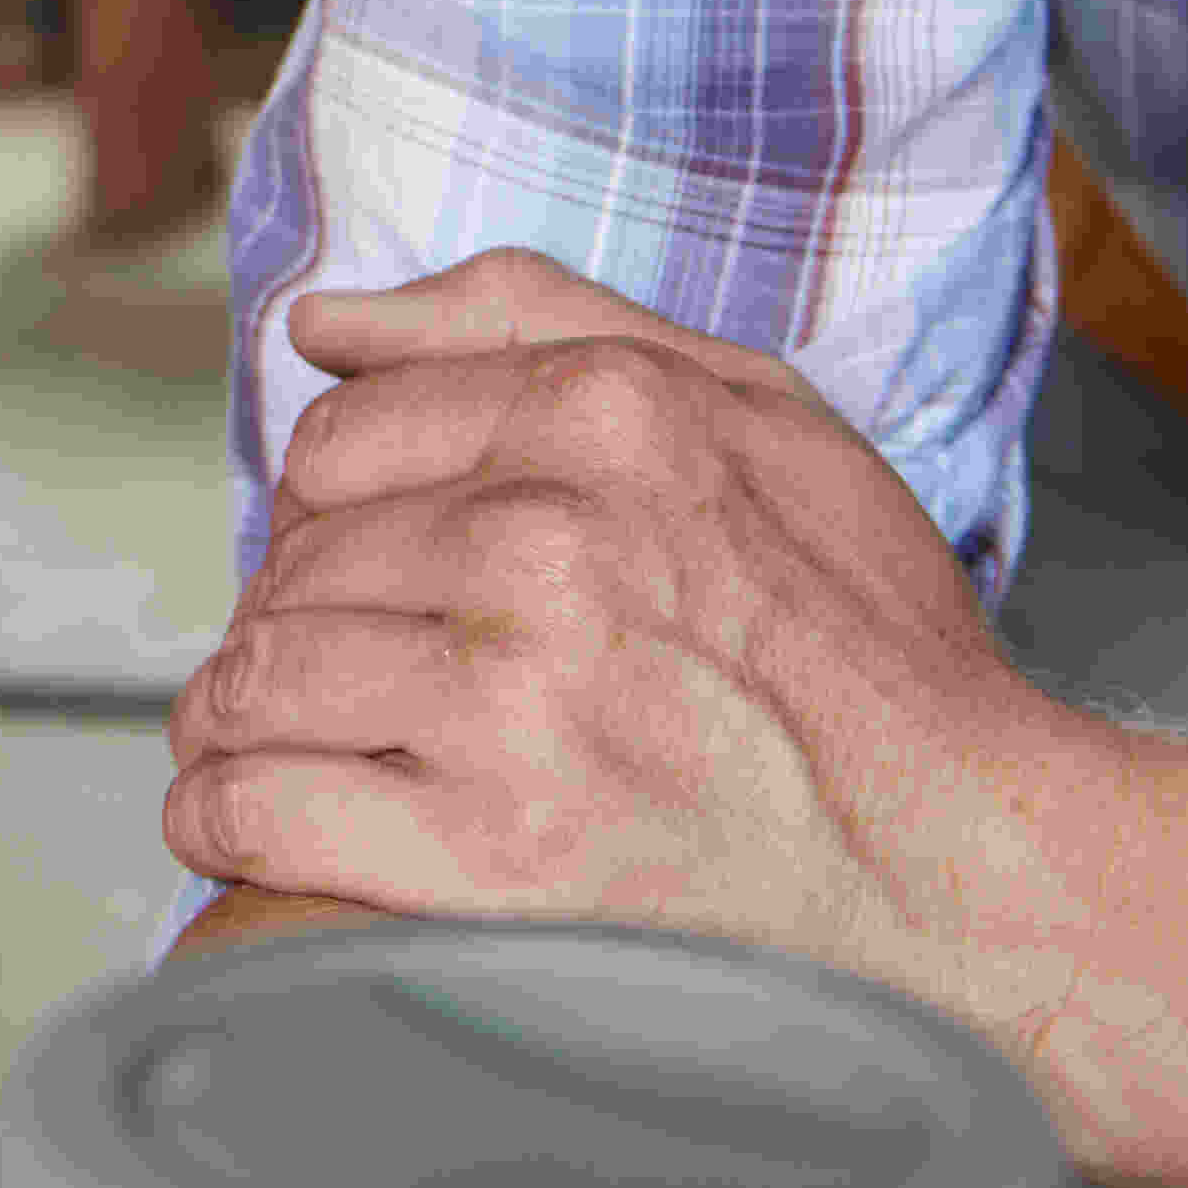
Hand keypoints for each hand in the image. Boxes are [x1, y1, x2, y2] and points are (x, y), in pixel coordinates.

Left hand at [168, 251, 1054, 994]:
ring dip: (236, 717)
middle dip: (291, 616)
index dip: (329, 509)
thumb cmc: (867, 644)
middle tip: (336, 673)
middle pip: (296, 561)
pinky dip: (221, 816)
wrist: (966, 867)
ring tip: (264, 743)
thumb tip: (325, 320)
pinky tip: (238, 818)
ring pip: (260, 676)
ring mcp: (511, 703)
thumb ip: (533, 323)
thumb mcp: (755, 415)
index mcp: (606, 417)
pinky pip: (262, 809)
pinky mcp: (487, 854)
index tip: (356, 569)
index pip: (341, 440)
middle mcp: (546, 543)